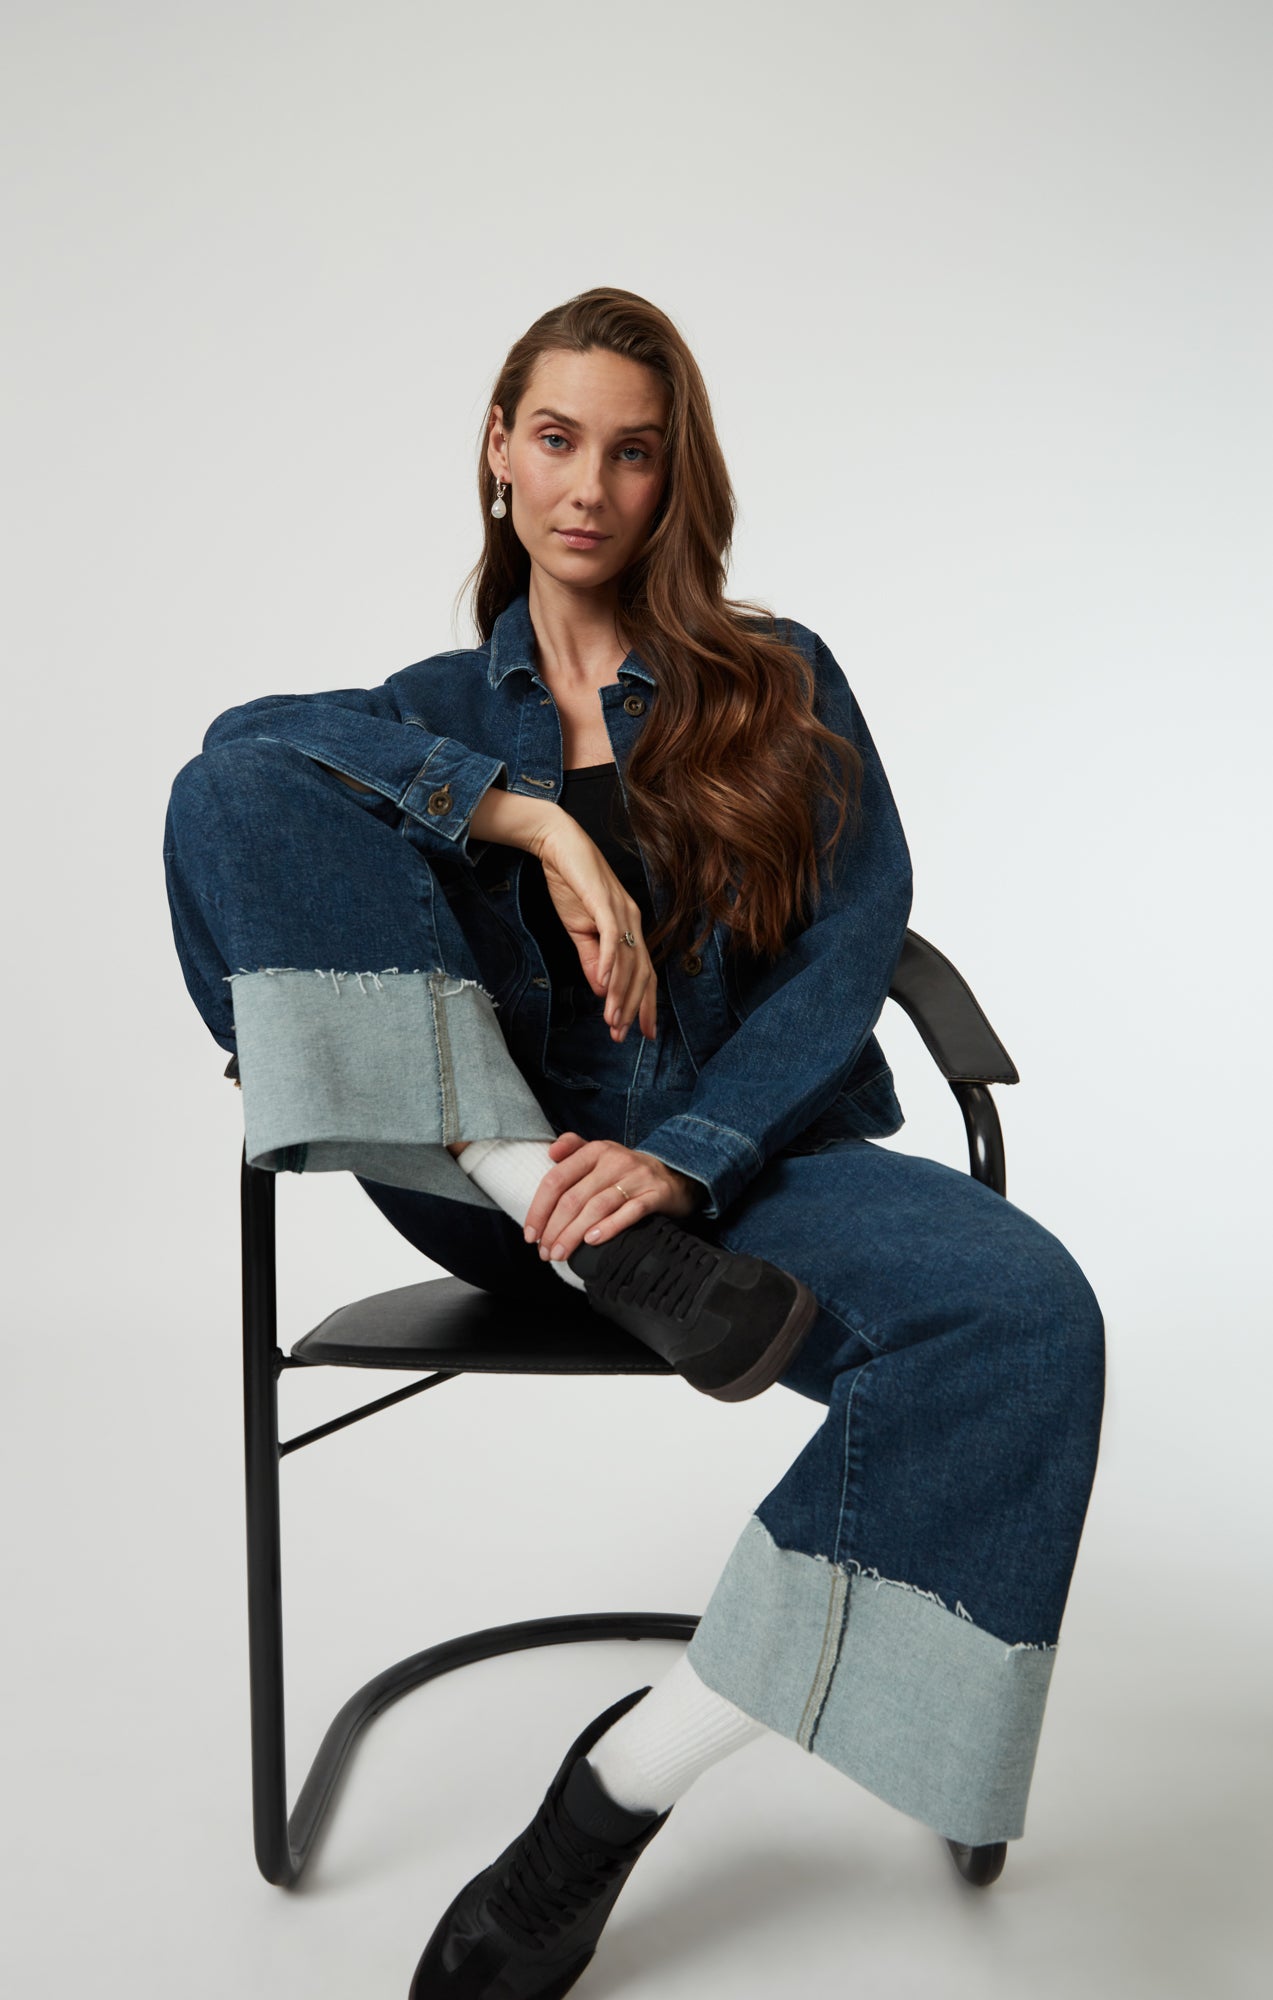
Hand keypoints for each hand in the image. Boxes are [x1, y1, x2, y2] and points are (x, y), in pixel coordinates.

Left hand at [524, 1133, 699, 1264]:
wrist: (676, 1175)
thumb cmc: (626, 1171)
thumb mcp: (601, 1154)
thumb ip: (573, 1149)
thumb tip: (550, 1151)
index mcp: (595, 1150)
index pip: (557, 1179)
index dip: (539, 1209)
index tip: (530, 1235)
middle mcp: (615, 1160)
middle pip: (574, 1198)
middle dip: (555, 1229)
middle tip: (545, 1252)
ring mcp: (636, 1178)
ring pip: (597, 1207)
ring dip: (574, 1234)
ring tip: (561, 1253)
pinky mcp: (656, 1195)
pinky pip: (630, 1212)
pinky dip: (610, 1227)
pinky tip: (593, 1241)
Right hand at [529, 814, 656, 1044]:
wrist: (557, 845)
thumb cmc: (571, 884)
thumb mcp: (580, 930)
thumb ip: (592, 960)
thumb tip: (602, 989)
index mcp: (629, 928)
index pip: (643, 973)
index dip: (644, 1004)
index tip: (641, 1032)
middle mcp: (632, 920)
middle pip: (641, 972)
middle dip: (634, 1007)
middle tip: (622, 1035)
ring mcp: (621, 910)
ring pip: (628, 960)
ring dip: (620, 993)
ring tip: (613, 1019)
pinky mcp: (604, 901)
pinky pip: (612, 936)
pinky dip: (610, 961)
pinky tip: (605, 984)